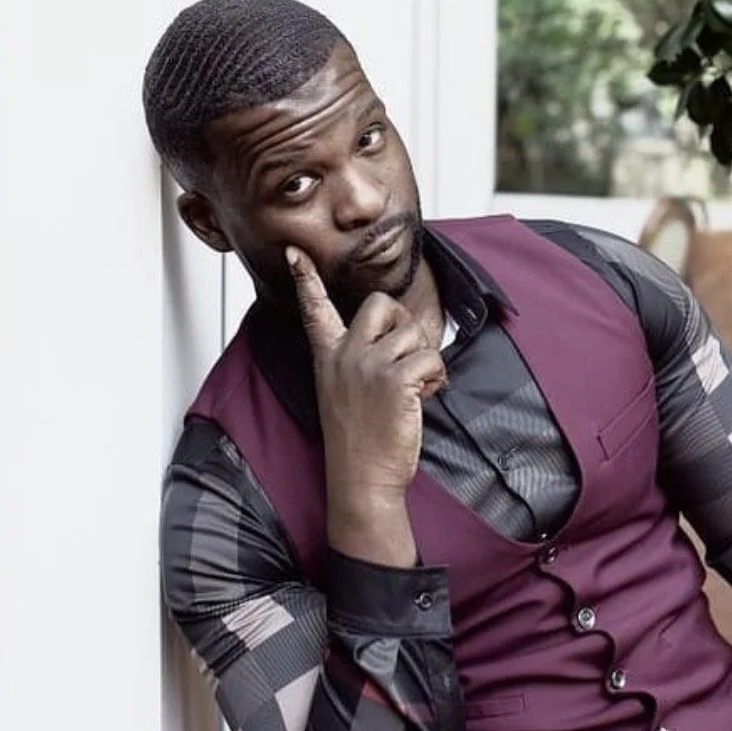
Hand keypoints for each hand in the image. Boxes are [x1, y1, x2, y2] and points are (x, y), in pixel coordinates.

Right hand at [288, 245, 445, 499]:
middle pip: (382, 304)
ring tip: (415, 389)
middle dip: (405, 324)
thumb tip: (402, 337)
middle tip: (406, 360)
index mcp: (329, 357)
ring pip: (415, 334)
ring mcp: (368, 365)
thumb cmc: (361, 440)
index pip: (315, 309)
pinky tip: (424, 398)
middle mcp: (345, 355)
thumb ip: (364, 361)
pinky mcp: (395, 378)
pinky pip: (432, 357)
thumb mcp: (347, 393)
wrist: (362, 478)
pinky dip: (437, 377)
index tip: (295, 252)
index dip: (306, 279)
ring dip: (426, 360)